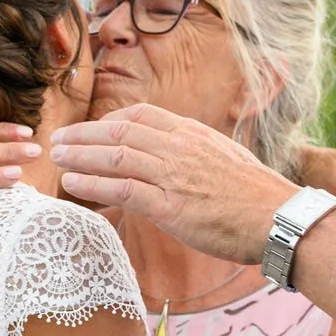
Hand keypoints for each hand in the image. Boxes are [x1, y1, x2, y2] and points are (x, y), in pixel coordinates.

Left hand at [51, 104, 297, 264]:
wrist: (279, 218)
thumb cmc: (258, 196)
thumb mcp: (227, 159)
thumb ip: (197, 156)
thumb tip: (181, 164)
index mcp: (193, 134)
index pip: (142, 116)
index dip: (110, 121)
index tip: (92, 129)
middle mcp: (179, 148)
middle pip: (120, 132)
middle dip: (84, 135)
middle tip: (59, 140)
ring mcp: (173, 176)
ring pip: (114, 156)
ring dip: (80, 155)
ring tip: (57, 158)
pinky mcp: (170, 206)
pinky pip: (121, 188)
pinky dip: (92, 183)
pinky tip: (73, 182)